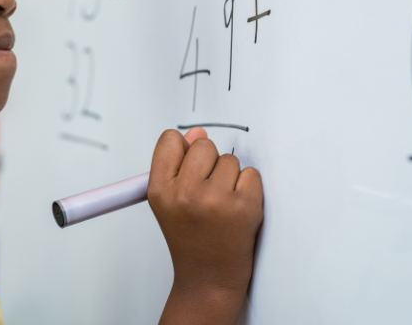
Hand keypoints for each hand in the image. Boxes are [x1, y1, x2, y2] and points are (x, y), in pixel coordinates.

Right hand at [148, 128, 263, 324]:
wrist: (209, 279)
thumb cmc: (190, 238)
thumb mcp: (169, 201)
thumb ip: (178, 164)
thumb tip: (197, 133)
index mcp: (160, 190)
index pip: (170, 140)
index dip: (183, 150)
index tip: (188, 167)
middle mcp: (185, 193)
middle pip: (204, 145)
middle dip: (209, 163)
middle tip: (207, 192)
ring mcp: (215, 200)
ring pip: (230, 160)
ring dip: (230, 178)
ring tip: (221, 205)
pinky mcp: (244, 207)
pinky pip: (251, 174)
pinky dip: (248, 188)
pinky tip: (237, 209)